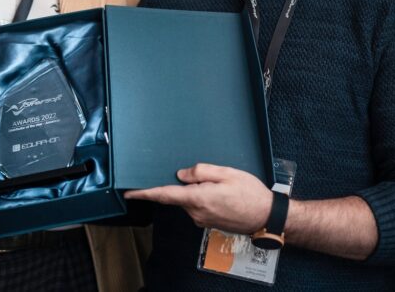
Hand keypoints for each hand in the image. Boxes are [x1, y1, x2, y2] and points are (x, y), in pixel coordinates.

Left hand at [124, 163, 273, 233]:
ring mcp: (201, 219)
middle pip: (179, 195)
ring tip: (220, 183)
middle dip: (184, 183)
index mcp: (198, 198)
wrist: (265, 216)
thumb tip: (181, 174)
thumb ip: (201, 172)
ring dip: (197, 190)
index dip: (145, 193)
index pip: (165, 195)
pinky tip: (220, 192)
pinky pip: (198, 206)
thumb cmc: (249, 193)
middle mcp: (196, 212)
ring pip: (189, 200)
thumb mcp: (227, 173)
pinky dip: (202, 197)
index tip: (129, 193)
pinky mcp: (207, 222)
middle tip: (206, 174)